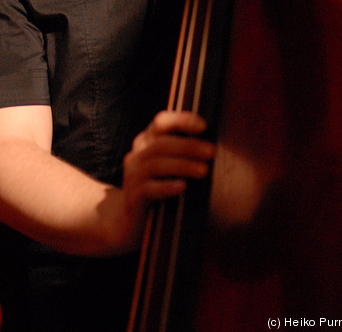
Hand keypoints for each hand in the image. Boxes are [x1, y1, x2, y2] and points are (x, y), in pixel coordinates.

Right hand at [120, 110, 214, 242]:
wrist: (130, 220)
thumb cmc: (157, 187)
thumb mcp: (166, 165)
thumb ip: (180, 152)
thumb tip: (211, 146)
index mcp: (146, 141)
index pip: (161, 122)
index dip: (181, 120)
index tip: (204, 125)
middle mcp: (137, 154)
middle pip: (161, 143)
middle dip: (189, 146)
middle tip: (211, 151)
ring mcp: (133, 175)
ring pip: (156, 164)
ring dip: (183, 165)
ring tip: (204, 171)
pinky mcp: (133, 196)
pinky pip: (150, 188)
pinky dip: (167, 186)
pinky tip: (183, 187)